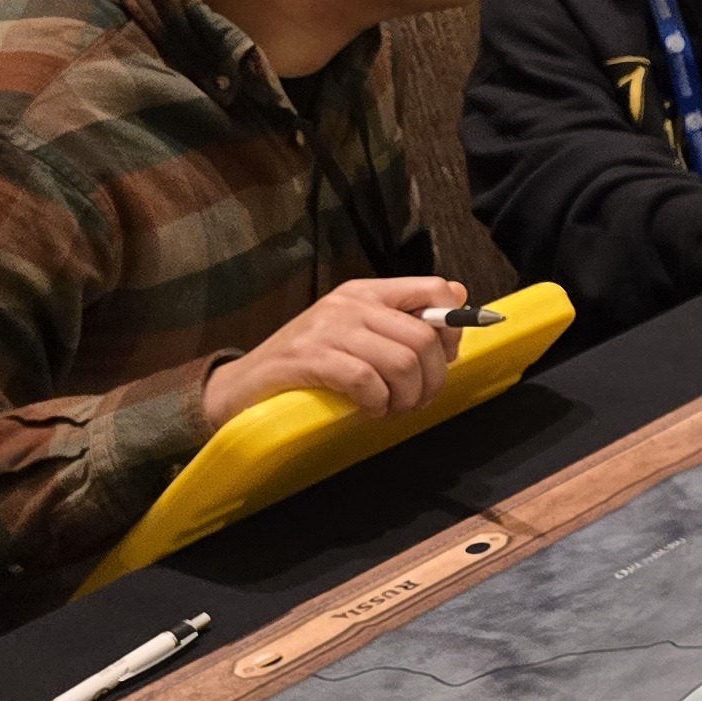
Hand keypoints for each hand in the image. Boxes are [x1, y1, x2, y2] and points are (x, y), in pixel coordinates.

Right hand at [201, 276, 463, 426]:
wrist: (242, 388)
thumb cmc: (308, 364)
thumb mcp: (359, 334)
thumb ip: (405, 318)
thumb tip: (460, 296)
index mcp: (366, 292)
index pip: (434, 290)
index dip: (452, 329)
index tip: (443, 359)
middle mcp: (349, 303)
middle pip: (424, 337)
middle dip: (432, 379)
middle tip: (416, 401)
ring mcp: (327, 329)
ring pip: (401, 362)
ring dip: (407, 397)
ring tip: (392, 409)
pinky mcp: (308, 358)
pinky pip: (366, 381)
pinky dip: (377, 403)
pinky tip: (368, 411)